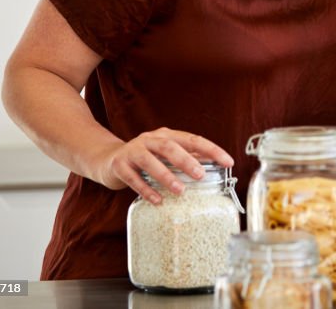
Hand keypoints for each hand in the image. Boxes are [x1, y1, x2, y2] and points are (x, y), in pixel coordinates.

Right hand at [94, 127, 233, 203]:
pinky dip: (146, 190)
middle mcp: (149, 140)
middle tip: (201, 175)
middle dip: (186, 160)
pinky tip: (157, 201)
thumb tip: (212, 166)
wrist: (106, 160)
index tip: (228, 161)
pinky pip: (133, 178)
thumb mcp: (165, 155)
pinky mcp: (119, 166)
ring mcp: (132, 152)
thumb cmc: (144, 159)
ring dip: (166, 176)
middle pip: (169, 146)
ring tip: (180, 191)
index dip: (212, 149)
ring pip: (150, 161)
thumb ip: (185, 157)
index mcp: (166, 135)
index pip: (193, 139)